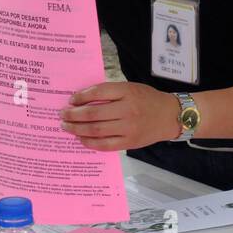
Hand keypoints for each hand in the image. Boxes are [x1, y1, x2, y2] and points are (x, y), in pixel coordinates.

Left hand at [60, 82, 181, 151]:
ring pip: (96, 130)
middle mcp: (127, 109)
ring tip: (67, 127)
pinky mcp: (129, 142)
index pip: (98, 93)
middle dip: (73, 115)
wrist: (170, 116)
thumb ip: (110, 92)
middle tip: (62, 115)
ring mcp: (128, 128)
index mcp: (127, 92)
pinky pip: (105, 144)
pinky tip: (81, 138)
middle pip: (93, 113)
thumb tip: (82, 99)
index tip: (71, 100)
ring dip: (78, 129)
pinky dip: (90, 142)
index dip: (81, 97)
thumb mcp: (130, 88)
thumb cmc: (147, 99)